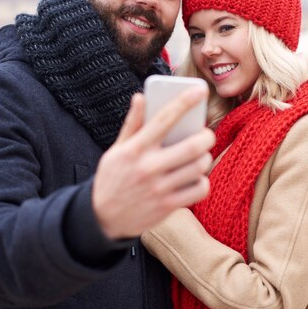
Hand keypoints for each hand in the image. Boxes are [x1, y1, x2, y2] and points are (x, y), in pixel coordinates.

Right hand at [92, 86, 214, 239]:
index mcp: (136, 148)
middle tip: (205, 135)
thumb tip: (141, 97)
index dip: (185, 101)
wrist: (101, 218)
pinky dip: (202, 182)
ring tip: (198, 157)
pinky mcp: (167, 206)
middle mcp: (148, 167)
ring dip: (204, 159)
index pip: (164, 118)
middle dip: (206, 136)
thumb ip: (132, 124)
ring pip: (199, 166)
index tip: (200, 90)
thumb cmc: (113, 178)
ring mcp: (159, 188)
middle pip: (193, 145)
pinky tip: (194, 178)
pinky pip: (199, 189)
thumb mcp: (117, 149)